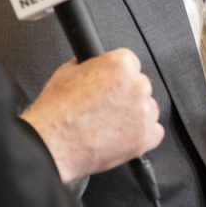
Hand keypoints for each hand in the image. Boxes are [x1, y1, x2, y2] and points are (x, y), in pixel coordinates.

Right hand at [22, 49, 163, 181]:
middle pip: (140, 85)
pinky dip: (140, 135)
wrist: (51, 145)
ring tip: (109, 124)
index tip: (111, 84)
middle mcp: (136, 86)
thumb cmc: (56, 112)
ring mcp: (144, 112)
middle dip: (125, 94)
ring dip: (134, 114)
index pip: (130, 62)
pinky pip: (154, 132)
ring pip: (148, 108)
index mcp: (120, 65)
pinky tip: (120, 136)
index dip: (117, 74)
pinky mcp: (146, 137)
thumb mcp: (66, 72)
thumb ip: (89, 65)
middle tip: (106, 107)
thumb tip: (93, 64)